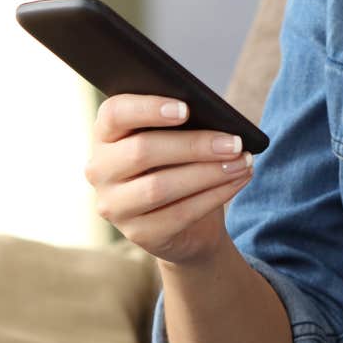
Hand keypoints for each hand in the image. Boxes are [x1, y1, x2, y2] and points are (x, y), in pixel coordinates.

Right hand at [85, 94, 254, 265]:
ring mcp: (114, 206)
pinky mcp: (138, 234)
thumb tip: (218, 119)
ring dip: (209, 173)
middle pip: (142, 151)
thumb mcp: (178, 138)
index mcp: (106, 134)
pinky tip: (239, 180)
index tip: (186, 108)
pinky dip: (215, 195)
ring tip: (243, 162)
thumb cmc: (180, 163)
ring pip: (160, 187)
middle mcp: (100, 169)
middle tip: (235, 142)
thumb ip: (185, 124)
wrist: (185, 222)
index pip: (114, 114)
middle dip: (195, 145)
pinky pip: (179, 214)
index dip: (148, 108)